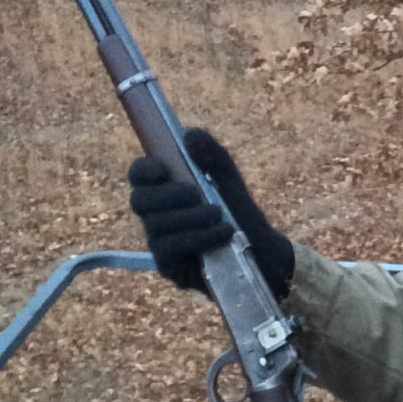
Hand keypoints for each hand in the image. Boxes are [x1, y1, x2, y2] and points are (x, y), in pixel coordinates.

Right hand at [128, 128, 293, 297]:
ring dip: (190, 217)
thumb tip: (189, 135)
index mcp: (166, 190)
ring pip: (157, 225)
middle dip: (168, 194)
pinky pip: (170, 250)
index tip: (164, 170)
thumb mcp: (230, 181)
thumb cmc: (241, 214)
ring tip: (220, 215)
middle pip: (139, 200)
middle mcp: (157, 216)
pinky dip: (198, 237)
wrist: (263, 253)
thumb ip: (213, 157)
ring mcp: (160, 243)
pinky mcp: (170, 267)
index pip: (139, 175)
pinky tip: (222, 234)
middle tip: (197, 194)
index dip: (145, 170)